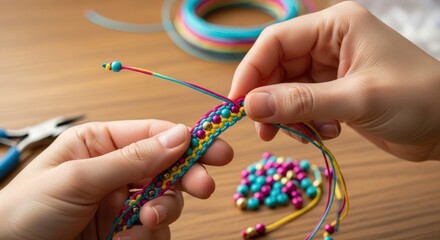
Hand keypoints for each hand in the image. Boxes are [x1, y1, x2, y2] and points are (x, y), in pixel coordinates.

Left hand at [0, 120, 232, 239]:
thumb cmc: (26, 210)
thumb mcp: (79, 177)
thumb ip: (133, 158)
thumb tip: (179, 136)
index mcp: (101, 144)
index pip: (154, 134)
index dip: (188, 140)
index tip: (216, 150)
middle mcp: (116, 170)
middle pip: (168, 167)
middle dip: (187, 177)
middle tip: (204, 187)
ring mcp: (122, 202)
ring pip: (166, 200)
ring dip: (163, 211)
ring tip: (144, 220)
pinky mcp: (125, 230)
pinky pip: (154, 230)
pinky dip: (147, 234)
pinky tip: (123, 237)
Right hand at [229, 1, 439, 160]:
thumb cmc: (417, 99)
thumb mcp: (356, 99)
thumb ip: (301, 102)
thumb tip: (250, 106)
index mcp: (335, 26)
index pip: (275, 41)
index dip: (251, 72)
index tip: (238, 105)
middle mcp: (328, 42)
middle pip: (277, 67)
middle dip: (270, 100)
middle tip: (267, 130)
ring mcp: (330, 68)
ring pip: (286, 90)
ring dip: (289, 115)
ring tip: (308, 134)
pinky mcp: (333, 91)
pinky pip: (302, 105)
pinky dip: (305, 122)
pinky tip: (327, 132)